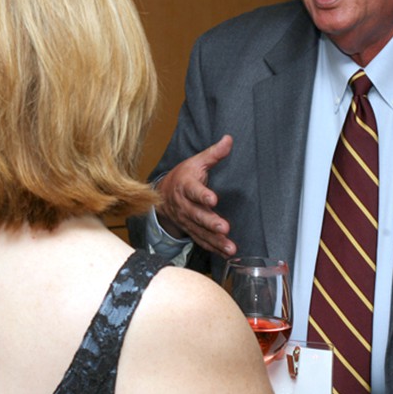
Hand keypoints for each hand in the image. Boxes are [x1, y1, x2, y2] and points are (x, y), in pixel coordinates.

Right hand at [155, 134, 236, 256]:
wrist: (162, 194)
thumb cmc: (183, 176)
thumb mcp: (196, 162)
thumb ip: (213, 153)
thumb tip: (229, 139)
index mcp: (186, 186)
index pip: (194, 191)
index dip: (202, 195)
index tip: (213, 199)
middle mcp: (185, 206)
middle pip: (197, 215)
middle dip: (210, 222)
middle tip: (223, 227)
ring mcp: (187, 221)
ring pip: (200, 232)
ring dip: (215, 240)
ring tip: (230, 247)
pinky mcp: (191, 230)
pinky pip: (202, 241)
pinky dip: (214, 248)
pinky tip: (227, 253)